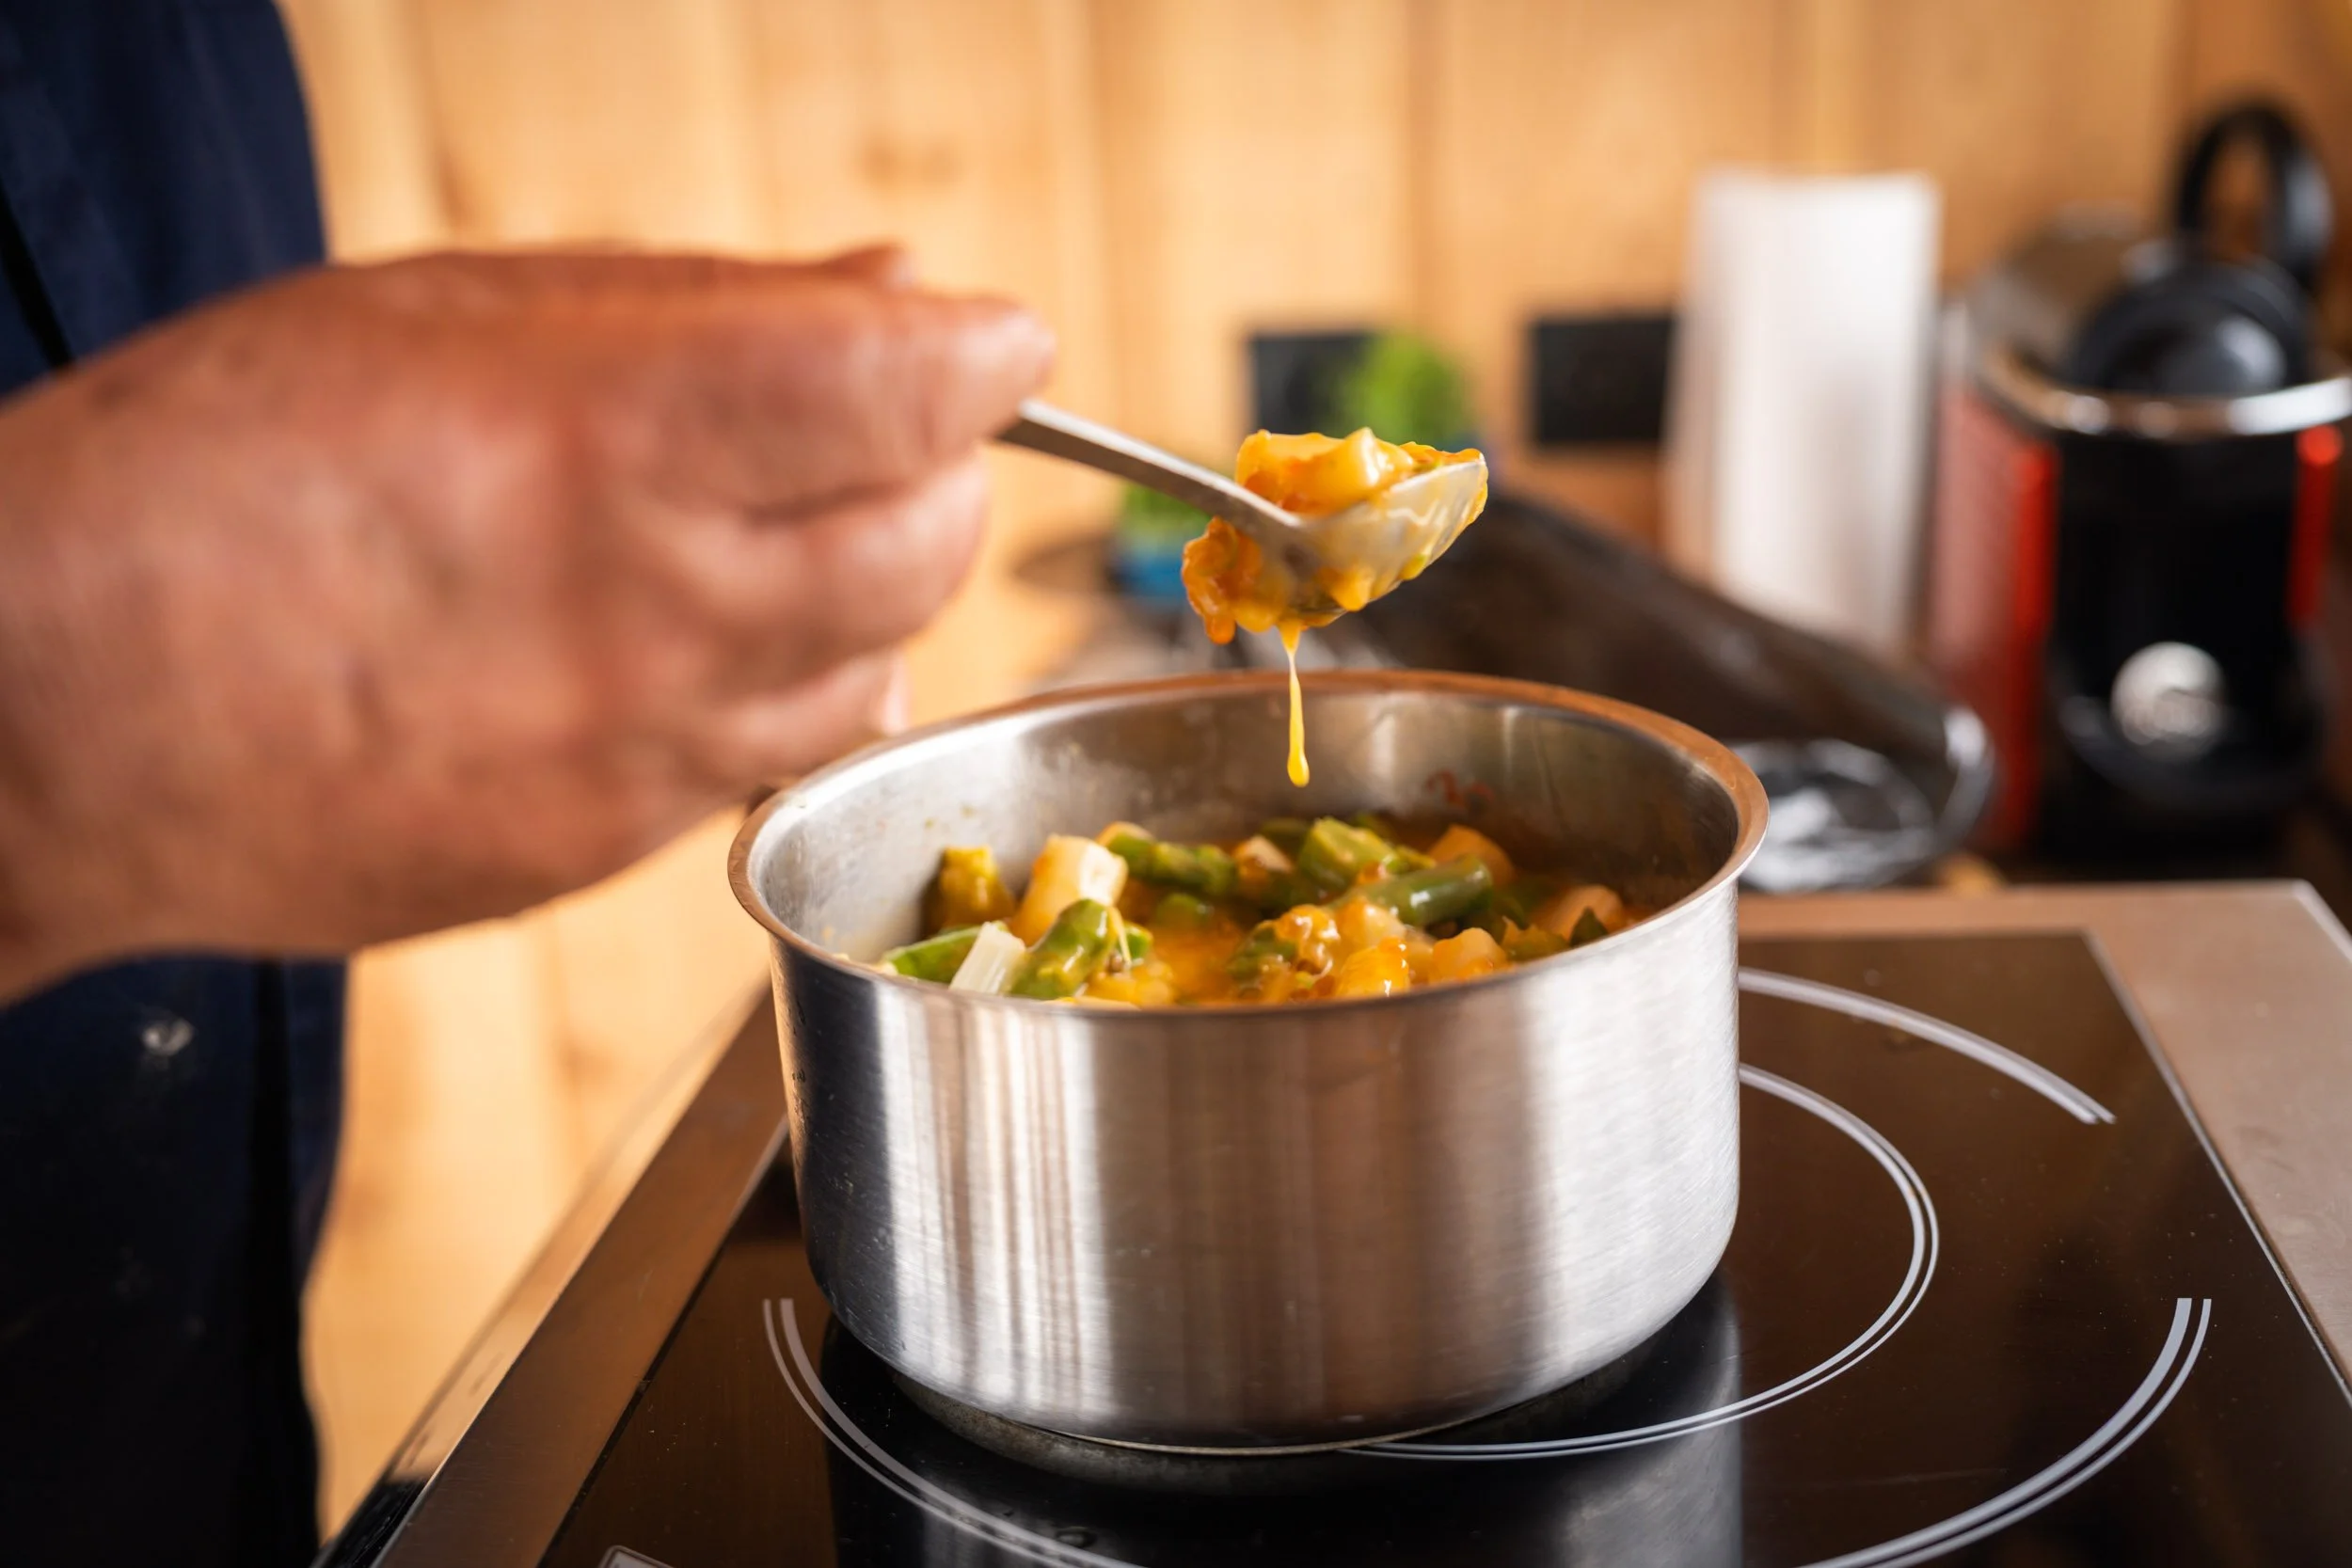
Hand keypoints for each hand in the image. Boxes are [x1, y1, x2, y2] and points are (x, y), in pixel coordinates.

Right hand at [0, 247, 1051, 997]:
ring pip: (884, 672)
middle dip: (943, 471)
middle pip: (933, 541)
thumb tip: (896, 295)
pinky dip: (787, 695)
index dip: (987, 353)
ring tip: (776, 540)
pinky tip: (703, 648)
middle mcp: (659, 608)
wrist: (52, 709)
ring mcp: (641, 751)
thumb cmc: (208, 471)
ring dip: (877, 595)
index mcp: (620, 434)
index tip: (994, 339)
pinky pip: (773, 767)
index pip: (915, 389)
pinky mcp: (605, 849)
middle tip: (881, 430)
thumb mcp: (439, 311)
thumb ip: (699, 306)